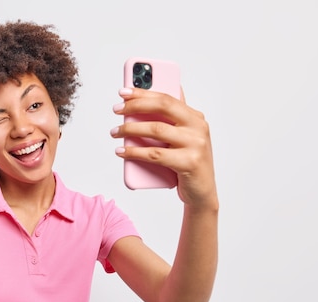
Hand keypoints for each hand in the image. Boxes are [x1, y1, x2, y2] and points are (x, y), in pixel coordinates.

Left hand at [111, 87, 217, 208]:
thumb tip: (150, 99)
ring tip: (115, 132)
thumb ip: (170, 120)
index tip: (124, 92)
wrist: (202, 193)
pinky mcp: (189, 163)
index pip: (167, 97)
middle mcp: (198, 127)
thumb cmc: (187, 163)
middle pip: (162, 107)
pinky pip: (155, 155)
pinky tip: (122, 151)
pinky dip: (135, 152)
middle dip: (136, 106)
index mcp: (195, 117)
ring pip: (156, 130)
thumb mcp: (182, 138)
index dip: (144, 92)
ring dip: (130, 129)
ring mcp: (195, 144)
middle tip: (117, 110)